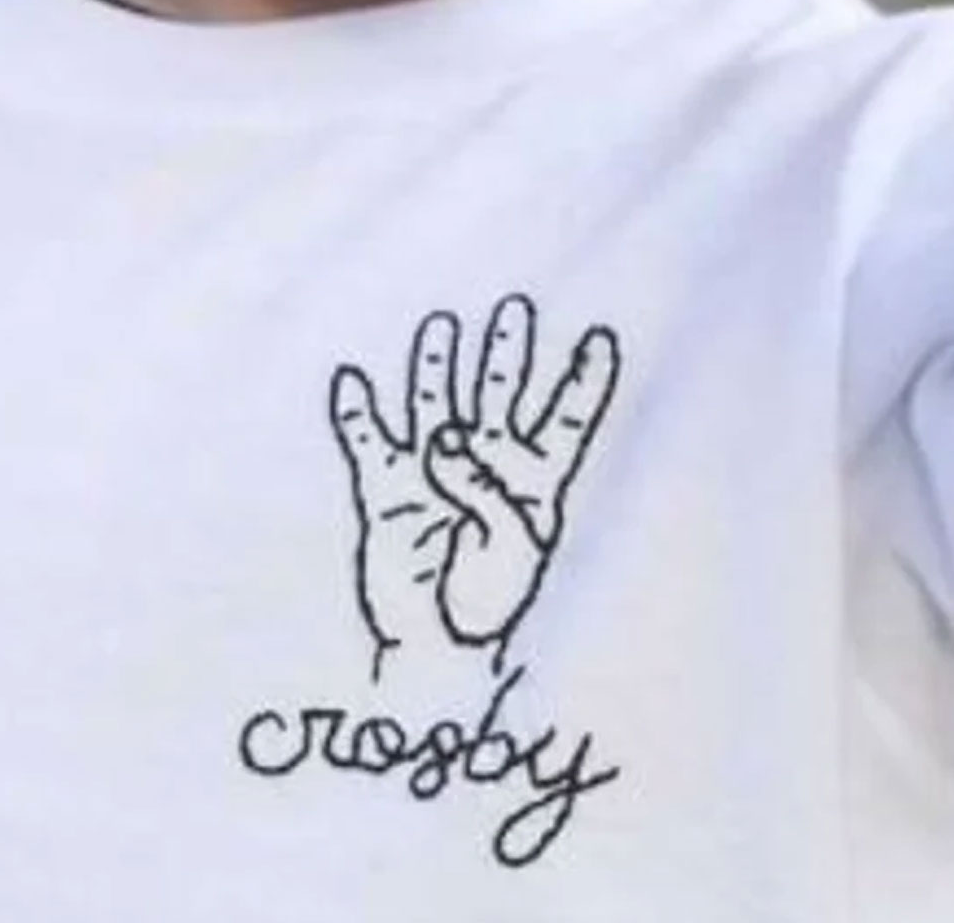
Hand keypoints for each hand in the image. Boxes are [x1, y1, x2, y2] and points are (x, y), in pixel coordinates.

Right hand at [330, 296, 619, 674]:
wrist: (434, 645)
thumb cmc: (488, 601)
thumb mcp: (512, 544)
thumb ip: (484, 485)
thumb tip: (443, 438)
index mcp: (532, 482)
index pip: (565, 421)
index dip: (584, 382)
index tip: (602, 338)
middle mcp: (484, 466)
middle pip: (499, 395)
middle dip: (507, 352)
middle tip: (515, 308)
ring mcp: (433, 473)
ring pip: (437, 403)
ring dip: (437, 366)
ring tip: (441, 326)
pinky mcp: (388, 489)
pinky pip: (369, 441)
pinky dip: (357, 413)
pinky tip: (351, 382)